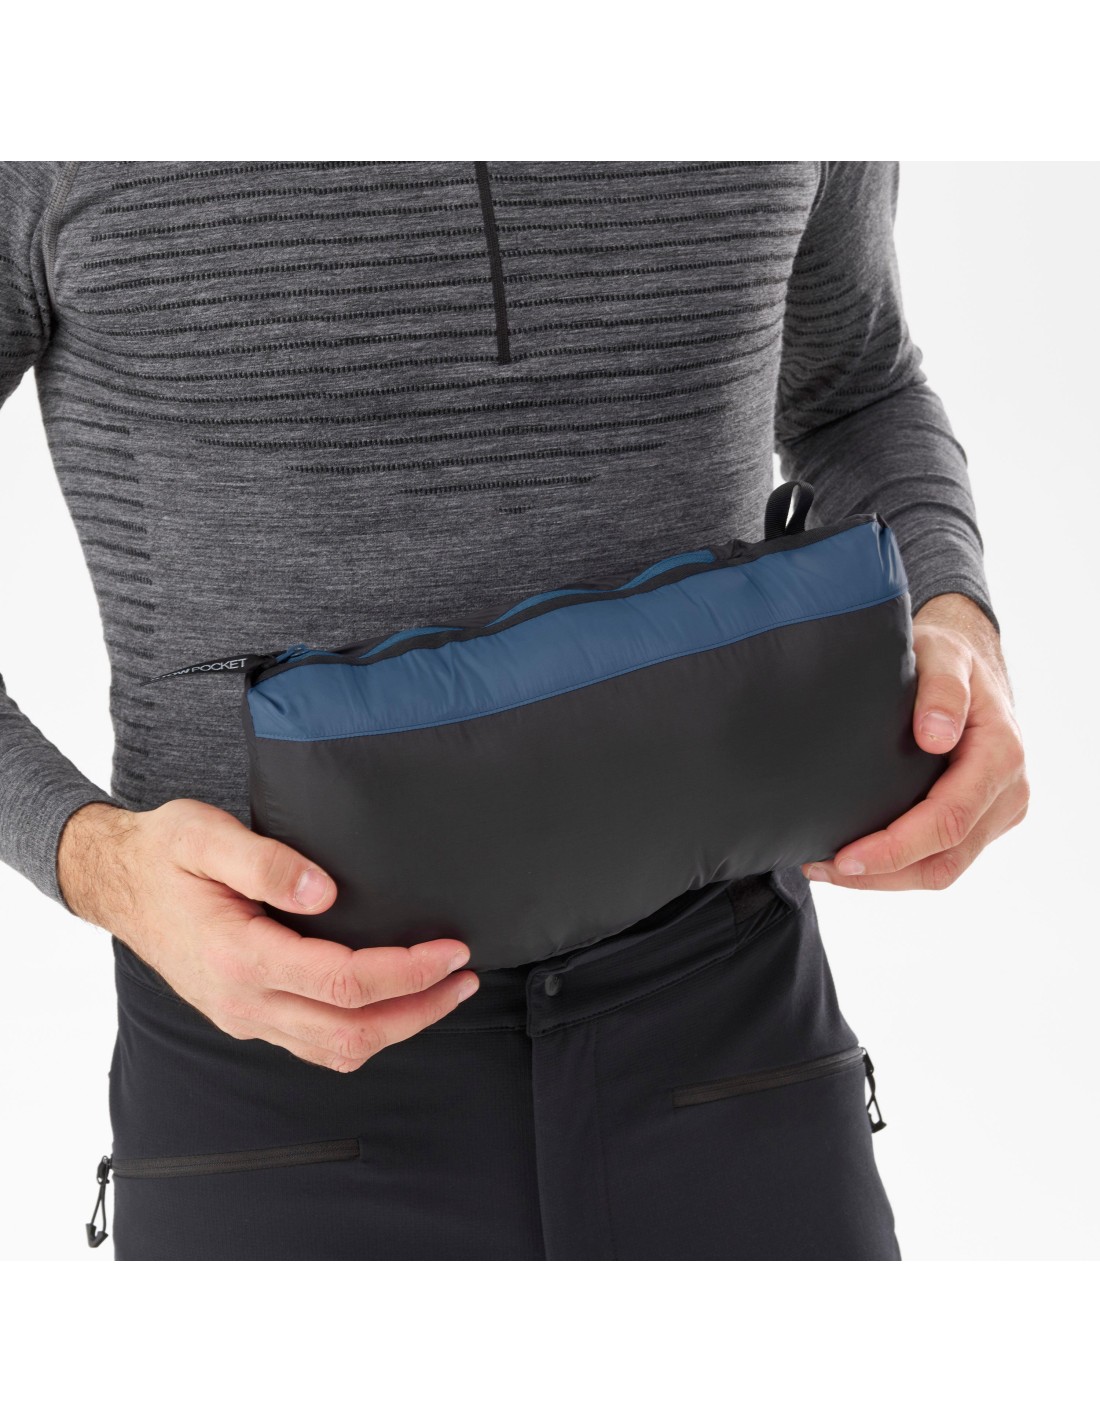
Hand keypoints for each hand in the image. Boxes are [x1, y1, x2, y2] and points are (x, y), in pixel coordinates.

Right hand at [57, 798, 477, 1069]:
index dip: (407, 972)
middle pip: (351, 1032)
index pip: (343, 983)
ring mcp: (244, 1016)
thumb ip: (266, 860)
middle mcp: (243, 1001)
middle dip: (419, 1010)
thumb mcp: (203, 835)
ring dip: (397, 1028)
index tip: (451, 950)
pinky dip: (364, 1031)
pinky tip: (391, 1002)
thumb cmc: (162, 853)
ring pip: (336, 1049)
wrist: (115, 881)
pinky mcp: (247, 1016)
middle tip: (465, 978)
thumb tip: (326, 891)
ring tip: (443, 992)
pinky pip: (316, 1044)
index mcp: (238, 957)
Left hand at [803, 593, 1027, 890]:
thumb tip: (935, 736)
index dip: (896, 847)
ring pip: (942, 870)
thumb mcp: (943, 655)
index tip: (846, 857)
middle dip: (881, 874)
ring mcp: (996, 812)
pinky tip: (854, 858)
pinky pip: (941, 858)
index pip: (948, 820)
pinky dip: (897, 866)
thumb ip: (942, 689)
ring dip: (885, 878)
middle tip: (821, 868)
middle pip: (945, 860)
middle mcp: (1007, 793)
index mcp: (1001, 757)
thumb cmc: (950, 656)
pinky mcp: (980, 820)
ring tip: (827, 867)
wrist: (969, 661)